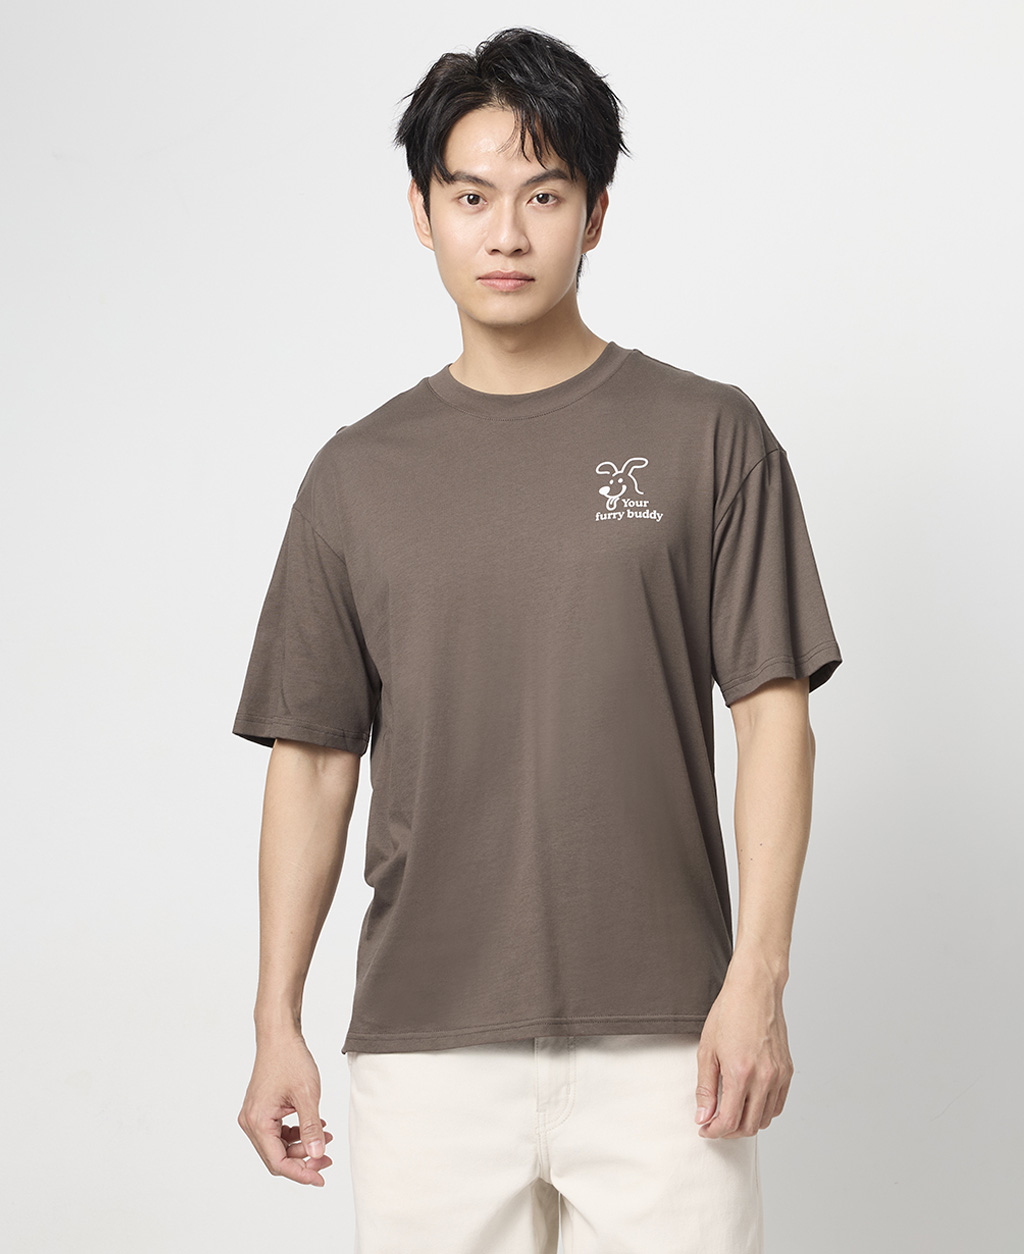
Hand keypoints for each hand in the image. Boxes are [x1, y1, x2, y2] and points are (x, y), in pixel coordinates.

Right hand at [238, 1032, 335, 1184]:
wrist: (279, 1036)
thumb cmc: (290, 1060)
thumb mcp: (307, 1095)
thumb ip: (311, 1128)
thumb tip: (317, 1155)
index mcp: (258, 1122)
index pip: (278, 1162)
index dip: (301, 1173)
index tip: (320, 1178)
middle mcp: (251, 1122)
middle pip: (276, 1156)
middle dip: (303, 1160)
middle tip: (327, 1160)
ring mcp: (254, 1116)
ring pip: (278, 1145)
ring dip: (301, 1146)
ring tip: (326, 1138)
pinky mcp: (261, 1109)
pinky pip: (277, 1132)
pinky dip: (296, 1133)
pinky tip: (315, 1126)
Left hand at [694, 965, 793, 1138]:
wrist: (755, 990)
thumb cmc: (729, 1013)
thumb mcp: (707, 1049)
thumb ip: (706, 1087)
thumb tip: (703, 1115)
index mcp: (740, 1073)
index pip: (729, 1121)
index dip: (714, 1131)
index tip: (704, 1128)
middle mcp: (764, 1078)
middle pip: (749, 1126)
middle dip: (728, 1132)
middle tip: (714, 1123)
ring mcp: (778, 1075)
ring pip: (765, 1119)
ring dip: (746, 1124)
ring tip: (731, 1113)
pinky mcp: (787, 1071)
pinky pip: (778, 1105)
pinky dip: (763, 1112)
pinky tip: (749, 1102)